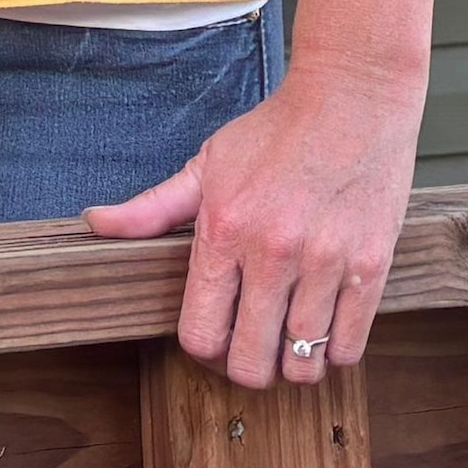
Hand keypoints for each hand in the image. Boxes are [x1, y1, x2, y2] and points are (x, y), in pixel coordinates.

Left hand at [85, 52, 426, 388]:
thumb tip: (97, 222)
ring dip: (294, 364)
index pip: (200, 333)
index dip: (204, 351)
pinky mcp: (370, 267)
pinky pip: (350, 348)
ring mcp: (325, 263)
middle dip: (247, 368)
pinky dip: (336, 352)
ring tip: (291, 340)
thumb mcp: (207, 163)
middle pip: (250, 363)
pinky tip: (326, 328)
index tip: (216, 342)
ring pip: (302, 364)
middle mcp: (272, 253)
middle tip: (253, 350)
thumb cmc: (278, 131)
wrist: (353, 99)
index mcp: (224, 230)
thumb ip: (153, 206)